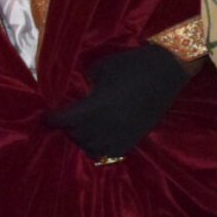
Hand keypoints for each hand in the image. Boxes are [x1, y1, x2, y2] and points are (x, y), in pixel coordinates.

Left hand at [46, 43, 190, 161]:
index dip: (53, 119)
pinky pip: (110, 152)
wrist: (169, 69)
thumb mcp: (103, 67)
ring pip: (92, 147)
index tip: (46, 117)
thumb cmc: (134, 63)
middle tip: (64, 119)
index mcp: (99, 104)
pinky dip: (99, 147)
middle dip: (67, 127)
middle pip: (77, 135)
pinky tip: (98, 138)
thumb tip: (77, 94)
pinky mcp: (135, 137)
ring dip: (82, 139)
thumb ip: (86, 83)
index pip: (67, 120)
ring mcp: (123, 133)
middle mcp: (109, 124)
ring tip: (80, 128)